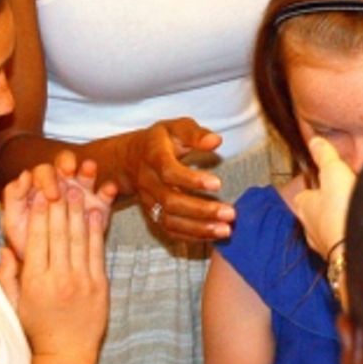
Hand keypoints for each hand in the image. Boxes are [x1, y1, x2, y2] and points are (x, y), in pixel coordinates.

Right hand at [0, 187, 107, 362]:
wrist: (66, 353)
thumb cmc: (37, 327)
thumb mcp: (13, 304)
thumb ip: (6, 277)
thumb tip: (5, 250)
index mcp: (35, 282)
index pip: (37, 240)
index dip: (39, 214)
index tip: (39, 194)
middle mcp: (58, 279)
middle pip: (58, 234)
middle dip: (58, 205)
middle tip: (59, 183)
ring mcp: (81, 281)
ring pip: (78, 239)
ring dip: (77, 212)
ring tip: (76, 190)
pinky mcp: (99, 285)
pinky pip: (96, 252)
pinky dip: (95, 231)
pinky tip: (94, 214)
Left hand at [3, 153, 116, 260]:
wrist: (45, 261)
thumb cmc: (26, 238)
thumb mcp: (14, 220)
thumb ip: (14, 196)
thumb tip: (24, 174)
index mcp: (40, 185)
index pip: (44, 171)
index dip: (48, 179)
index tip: (52, 194)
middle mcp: (62, 184)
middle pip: (65, 164)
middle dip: (68, 164)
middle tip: (69, 172)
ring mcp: (81, 193)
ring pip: (86, 173)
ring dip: (88, 169)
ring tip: (89, 169)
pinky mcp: (98, 205)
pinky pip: (105, 193)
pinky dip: (108, 189)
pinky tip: (109, 189)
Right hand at [125, 118, 234, 241]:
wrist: (132, 158)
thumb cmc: (162, 140)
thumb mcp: (177, 127)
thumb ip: (196, 134)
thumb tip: (216, 141)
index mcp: (154, 156)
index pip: (169, 171)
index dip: (192, 180)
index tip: (218, 183)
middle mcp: (148, 181)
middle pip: (171, 201)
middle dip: (201, 210)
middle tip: (229, 213)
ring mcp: (149, 201)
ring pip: (170, 220)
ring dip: (199, 228)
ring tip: (225, 229)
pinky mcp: (153, 214)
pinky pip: (170, 230)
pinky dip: (192, 236)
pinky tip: (213, 234)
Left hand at [290, 137, 355, 259]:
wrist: (359, 249)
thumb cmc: (342, 207)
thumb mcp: (334, 172)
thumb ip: (325, 156)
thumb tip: (314, 140)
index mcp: (304, 207)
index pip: (303, 196)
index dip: (313, 190)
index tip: (325, 184)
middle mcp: (310, 230)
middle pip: (315, 216)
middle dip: (327, 209)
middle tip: (343, 199)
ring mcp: (325, 248)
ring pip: (328, 234)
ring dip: (338, 226)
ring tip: (355, 217)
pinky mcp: (342, 261)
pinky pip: (343, 247)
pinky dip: (350, 241)